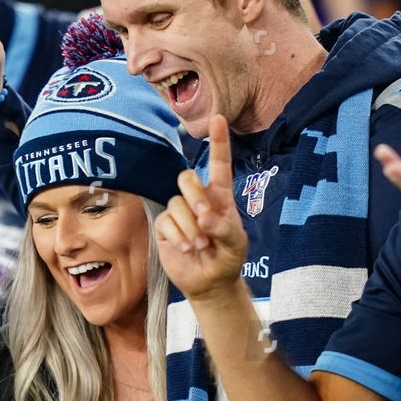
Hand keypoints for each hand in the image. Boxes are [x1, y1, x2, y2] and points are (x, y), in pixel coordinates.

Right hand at [156, 115, 248, 301]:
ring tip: (200, 246)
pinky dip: (178, 236)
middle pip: (187, 177)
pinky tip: (187, 248)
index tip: (218, 118)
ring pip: (176, 202)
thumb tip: (202, 216)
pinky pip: (166, 220)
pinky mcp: (164, 226)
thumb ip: (224, 227)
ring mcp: (179, 211)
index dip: (218, 141)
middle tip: (205, 219)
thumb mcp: (236, 243)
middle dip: (195, 196)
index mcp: (220, 195)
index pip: (219, 163)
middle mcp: (198, 198)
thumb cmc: (228, 257)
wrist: (210, 282)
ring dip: (189, 227)